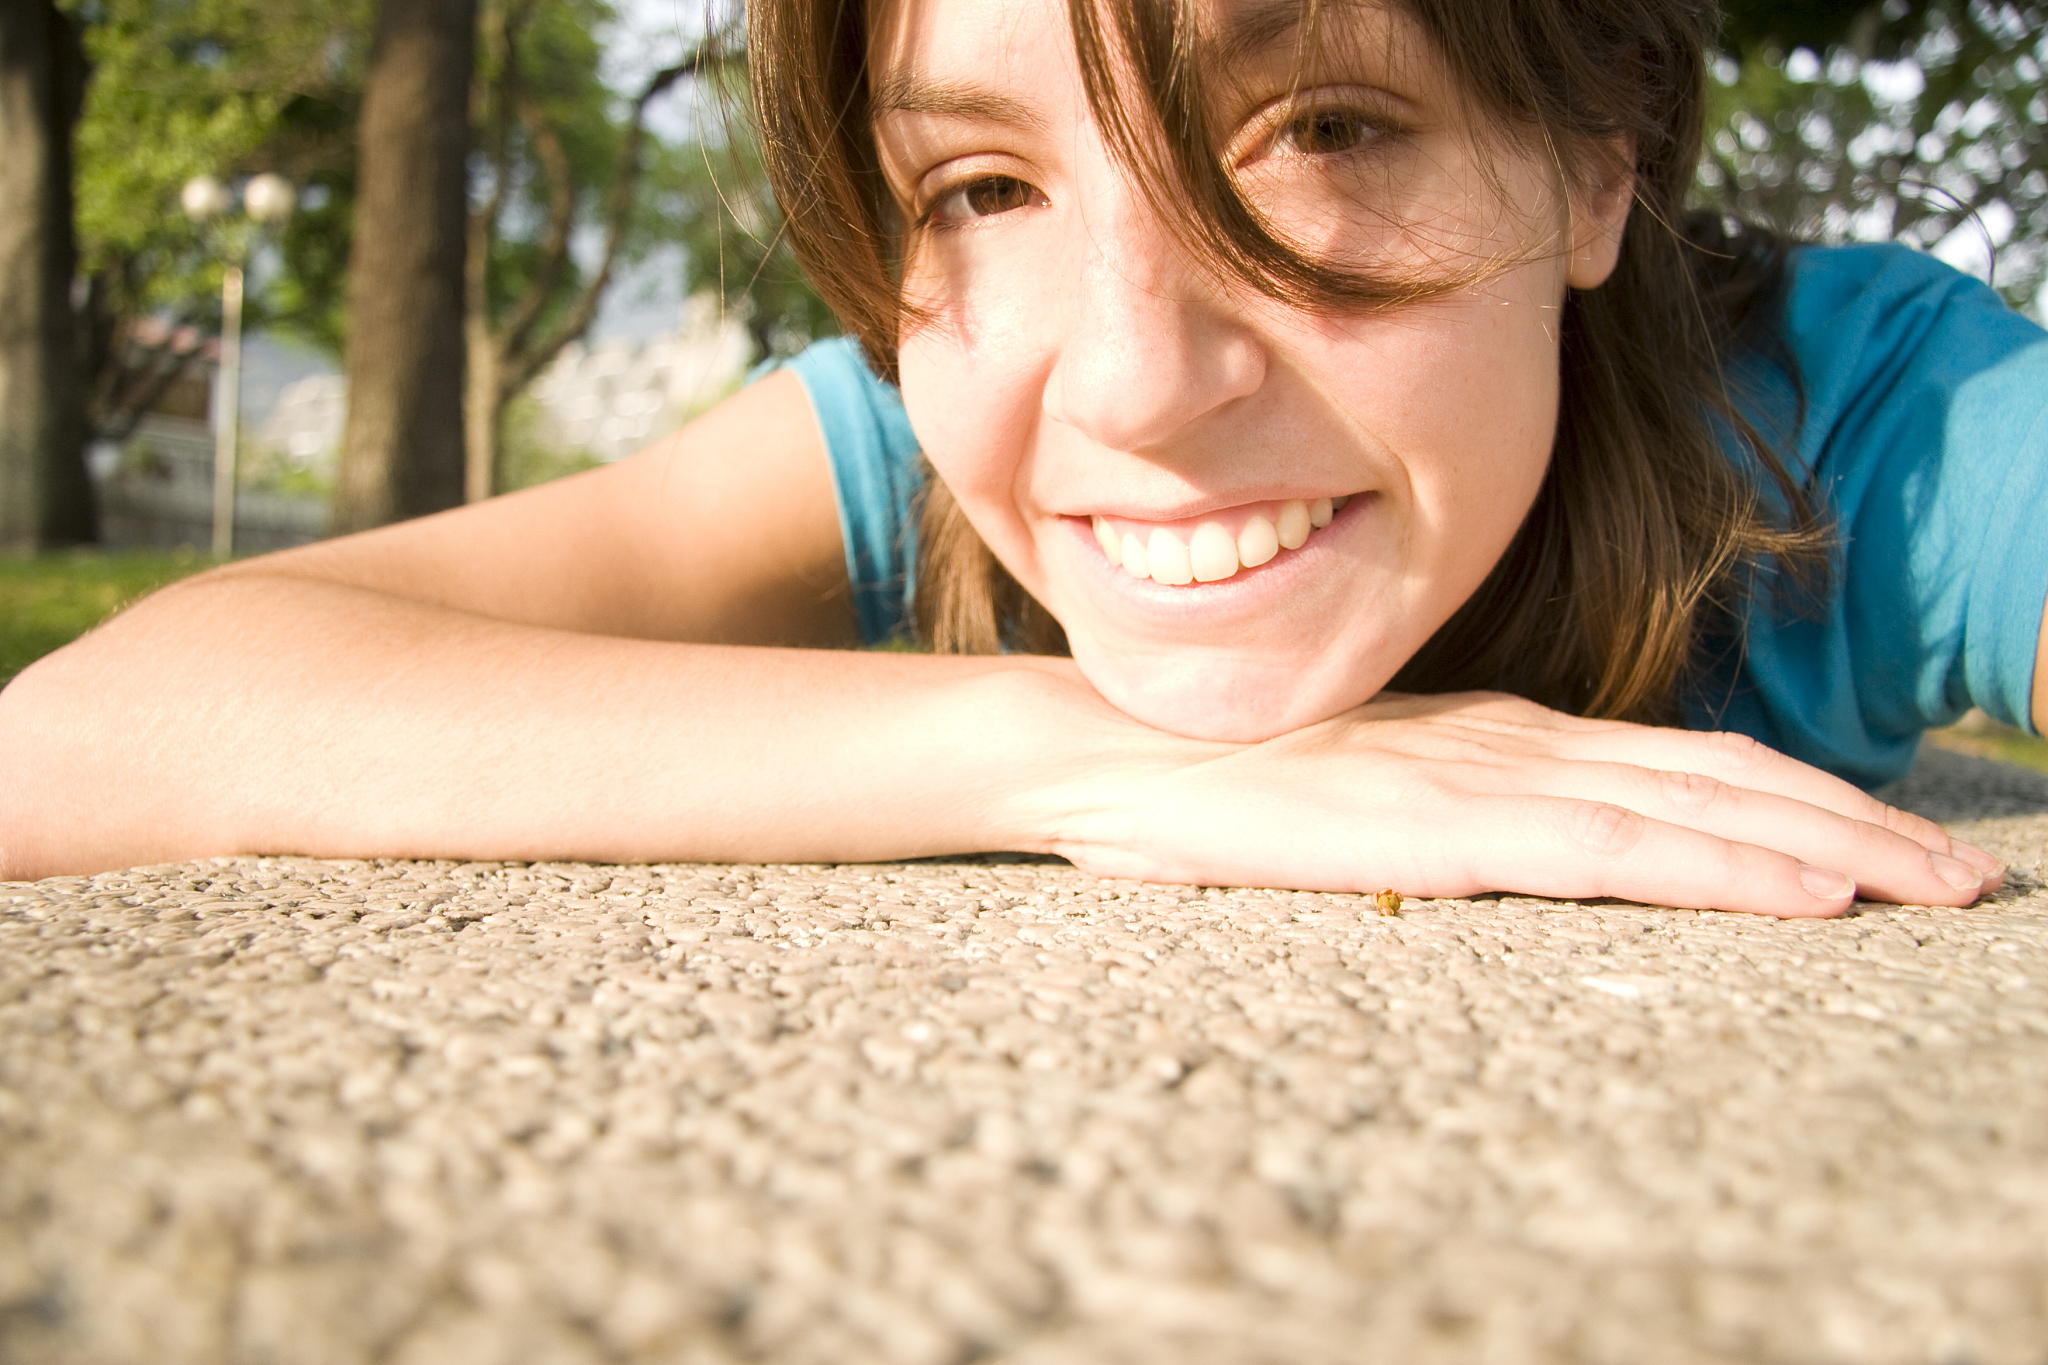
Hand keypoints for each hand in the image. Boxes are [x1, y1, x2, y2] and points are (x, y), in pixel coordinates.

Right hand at [1049, 691, 2003, 916]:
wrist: (1109, 750)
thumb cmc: (1220, 782)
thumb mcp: (1364, 790)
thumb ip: (1453, 808)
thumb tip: (1520, 845)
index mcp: (1501, 736)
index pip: (1682, 763)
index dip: (1801, 799)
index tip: (1893, 842)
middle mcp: (1516, 739)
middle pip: (1724, 774)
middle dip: (1858, 824)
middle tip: (1967, 874)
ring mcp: (1484, 772)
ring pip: (1697, 805)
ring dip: (1833, 844)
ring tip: (1935, 884)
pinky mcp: (1443, 821)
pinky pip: (1614, 849)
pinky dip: (1726, 866)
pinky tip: (1806, 890)